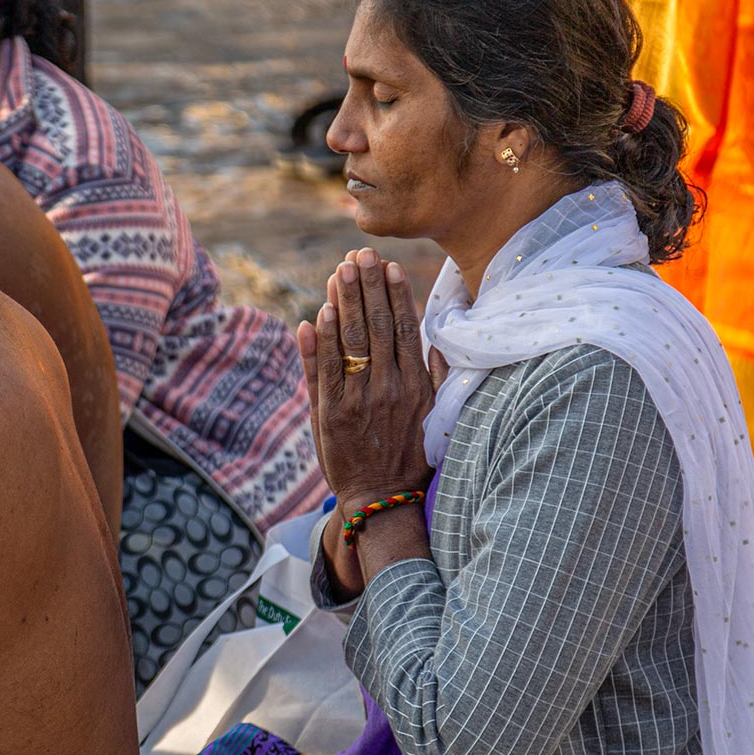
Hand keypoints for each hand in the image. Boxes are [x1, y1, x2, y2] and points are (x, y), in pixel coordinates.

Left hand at [297, 248, 436, 509]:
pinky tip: (317, 313)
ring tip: (338, 270)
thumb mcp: (434, 414)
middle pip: (376, 325)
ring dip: (342, 302)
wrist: (383, 500)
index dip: (395, 294)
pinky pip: (325, 370)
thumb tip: (436, 337)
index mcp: (416, 384)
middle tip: (358, 254)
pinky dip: (320, 341)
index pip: (405, 328)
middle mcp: (390, 387)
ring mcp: (360, 399)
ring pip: (350, 341)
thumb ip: (435, 374)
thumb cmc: (410, 457)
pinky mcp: (332, 414)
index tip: (389, 265)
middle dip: (367, 286)